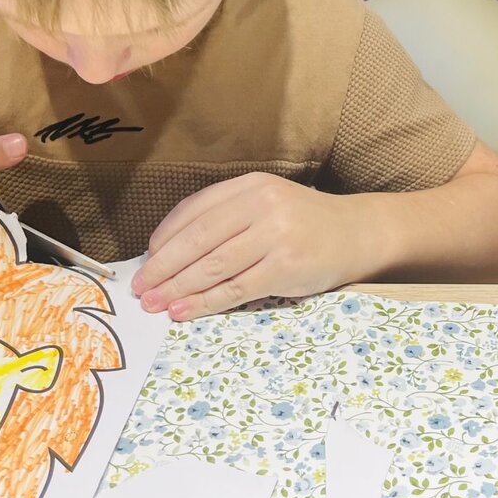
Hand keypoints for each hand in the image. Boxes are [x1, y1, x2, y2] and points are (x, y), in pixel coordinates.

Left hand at [134, 172, 366, 319]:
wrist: (357, 234)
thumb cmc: (303, 222)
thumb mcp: (266, 203)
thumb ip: (226, 217)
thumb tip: (169, 251)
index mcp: (252, 185)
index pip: (196, 209)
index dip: (166, 236)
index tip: (147, 259)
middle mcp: (262, 205)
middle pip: (199, 239)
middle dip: (164, 267)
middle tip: (140, 289)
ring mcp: (276, 236)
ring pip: (214, 266)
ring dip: (178, 288)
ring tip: (154, 304)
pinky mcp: (286, 268)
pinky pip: (236, 289)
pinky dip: (205, 303)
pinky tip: (184, 311)